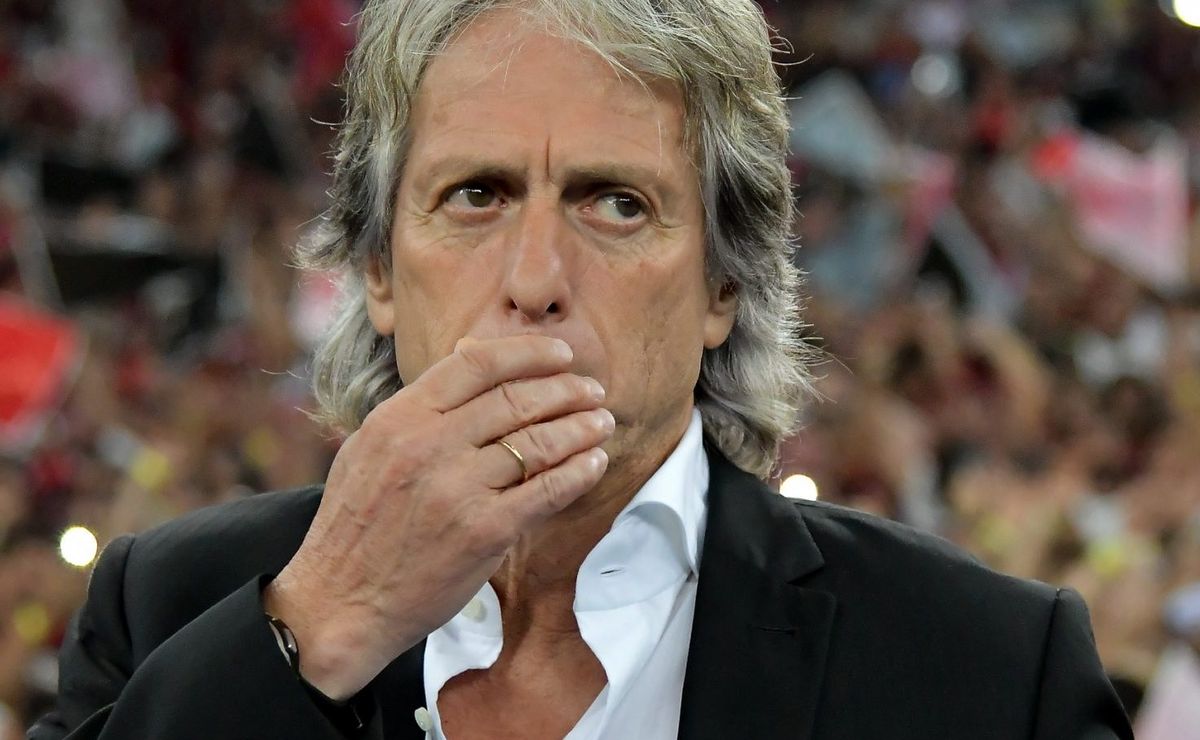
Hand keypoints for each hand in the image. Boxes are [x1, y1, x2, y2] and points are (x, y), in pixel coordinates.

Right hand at [263, 335, 612, 698]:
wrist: (340, 601)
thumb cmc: (358, 523)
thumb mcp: (372, 446)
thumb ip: (423, 403)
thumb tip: (472, 351)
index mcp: (400, 417)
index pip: (476, 363)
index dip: (528, 353)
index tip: (560, 355)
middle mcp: (428, 446)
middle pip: (516, 399)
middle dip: (566, 390)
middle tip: (593, 391)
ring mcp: (457, 489)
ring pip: (538, 442)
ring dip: (581, 428)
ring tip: (602, 422)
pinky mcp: (484, 532)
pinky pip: (547, 490)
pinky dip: (578, 472)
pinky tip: (594, 463)